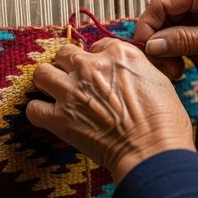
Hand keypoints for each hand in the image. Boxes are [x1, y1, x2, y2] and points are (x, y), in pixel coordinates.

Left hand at [26, 38, 194, 183]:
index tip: (98, 72)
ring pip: (41, 73)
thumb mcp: (158, 79)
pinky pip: (34, 108)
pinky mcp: (59, 118)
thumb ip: (136, 69)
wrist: (153, 151)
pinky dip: (39, 112)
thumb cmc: (163, 122)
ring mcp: (72, 91)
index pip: (96, 45)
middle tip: (74, 80)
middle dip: (67, 66)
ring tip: (56, 93)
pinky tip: (50, 116)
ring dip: (47, 83)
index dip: (96, 59)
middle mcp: (91, 67)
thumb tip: (126, 74)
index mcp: (118, 54)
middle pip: (63, 54)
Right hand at [135, 0, 197, 75]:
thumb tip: (151, 45)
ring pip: (176, 21)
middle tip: (173, 67)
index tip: (150, 53)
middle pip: (165, 13)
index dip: (148, 28)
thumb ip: (182, 42)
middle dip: (165, 41)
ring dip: (179, 45)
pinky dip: (191, 44)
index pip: (159, 2)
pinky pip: (189, 25)